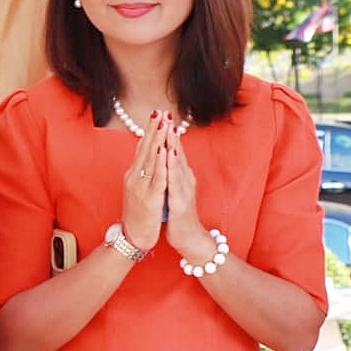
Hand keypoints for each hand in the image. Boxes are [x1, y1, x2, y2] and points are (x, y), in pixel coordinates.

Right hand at [120, 112, 166, 252]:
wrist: (133, 238)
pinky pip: (156, 179)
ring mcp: (140, 188)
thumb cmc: (139, 214)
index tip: (157, 114)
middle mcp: (134, 177)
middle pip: (145, 149)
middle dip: (154, 129)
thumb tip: (148, 157)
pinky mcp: (149, 199)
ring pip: (150, 160)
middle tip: (160, 111)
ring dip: (157, 141)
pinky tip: (164, 152)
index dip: (150, 130)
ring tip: (163, 125)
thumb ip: (142, 173)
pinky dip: (160, 164)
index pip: (142, 148)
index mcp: (134, 174)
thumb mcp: (139, 189)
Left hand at [162, 119, 214, 260]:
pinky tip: (169, 155)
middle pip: (177, 151)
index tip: (161, 115)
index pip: (173, 150)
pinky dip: (172, 167)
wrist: (188, 238)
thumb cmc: (179, 214)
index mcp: (180, 175)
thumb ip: (170, 173)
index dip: (167, 133)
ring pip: (178, 163)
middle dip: (171, 132)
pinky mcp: (181, 201)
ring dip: (173, 145)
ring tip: (169, 128)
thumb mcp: (172, 189)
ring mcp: (184, 189)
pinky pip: (175, 181)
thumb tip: (164, 158)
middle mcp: (185, 178)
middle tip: (166, 113)